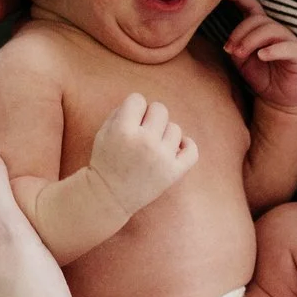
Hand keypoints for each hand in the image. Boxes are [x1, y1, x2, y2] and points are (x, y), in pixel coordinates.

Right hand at [87, 93, 198, 214]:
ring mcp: (161, 157)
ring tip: (152, 147)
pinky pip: (192, 150)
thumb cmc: (105, 161)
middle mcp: (144, 142)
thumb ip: (121, 112)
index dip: (133, 109)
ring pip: (175, 128)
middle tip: (142, 133)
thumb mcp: (103, 132)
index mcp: (123, 130)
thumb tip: (145, 104)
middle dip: (150, 117)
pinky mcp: (173, 172)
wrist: (108, 197)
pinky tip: (174, 149)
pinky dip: (187, 146)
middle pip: (160, 109)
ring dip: (164, 134)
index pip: (137, 99)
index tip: (129, 123)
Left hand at [221, 0, 296, 112]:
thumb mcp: (242, 61)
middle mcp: (277, 31)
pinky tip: (261, 56)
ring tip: (240, 55)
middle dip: (240, 33)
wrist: (280, 101)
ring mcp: (290, 41)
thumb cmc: (261, 78)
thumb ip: (236, 46)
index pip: (252, 8)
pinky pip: (287, 46)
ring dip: (251, 40)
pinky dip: (272, 49)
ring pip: (270, 29)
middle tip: (230, 50)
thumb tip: (230, 41)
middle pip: (257, 20)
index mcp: (262, 30)